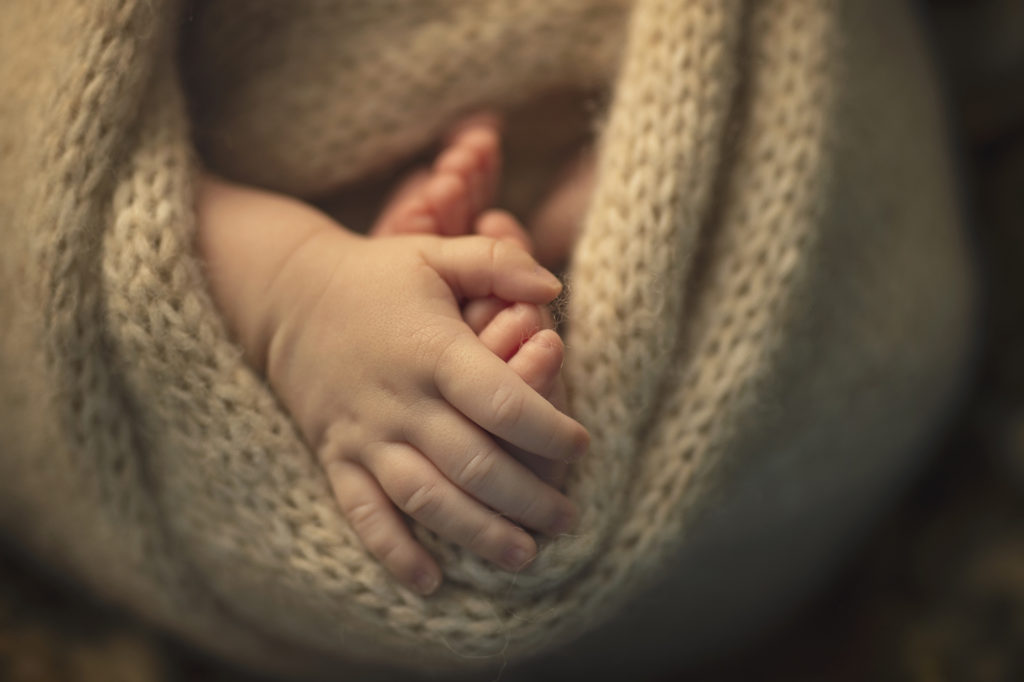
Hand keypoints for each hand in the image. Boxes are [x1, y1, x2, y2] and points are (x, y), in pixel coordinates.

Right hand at [262, 228, 587, 594]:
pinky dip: (395, 552)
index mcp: (433, 351)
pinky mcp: (337, 457)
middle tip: (568, 520)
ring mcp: (366, 435)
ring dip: (478, 534)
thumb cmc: (376, 276)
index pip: (504, 402)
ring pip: (427, 499)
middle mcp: (402, 401)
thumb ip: (496, 264)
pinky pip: (364, 514)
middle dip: (529, 499)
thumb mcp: (434, 253)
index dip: (549, 431)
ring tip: (524, 557)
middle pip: (475, 465)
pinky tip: (430, 581)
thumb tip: (555, 288)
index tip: (581, 446)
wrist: (285, 296)